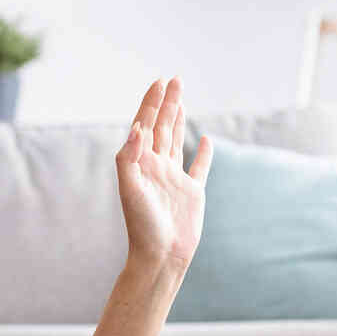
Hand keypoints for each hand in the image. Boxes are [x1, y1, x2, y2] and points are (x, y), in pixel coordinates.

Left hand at [117, 77, 211, 269]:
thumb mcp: (130, 189)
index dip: (151, 103)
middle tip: (174, 79)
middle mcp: (157, 167)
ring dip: (178, 119)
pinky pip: (199, 167)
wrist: (160, 256)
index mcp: (141, 163)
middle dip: (167, 103)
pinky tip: (206, 140)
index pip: (145, 125)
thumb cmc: (142, 226)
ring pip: (176, 141)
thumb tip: (138, 129)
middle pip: (161, 127)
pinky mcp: (192, 192)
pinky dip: (204, 153)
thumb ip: (129, 158)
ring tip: (181, 99)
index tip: (159, 82)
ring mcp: (175, 179)